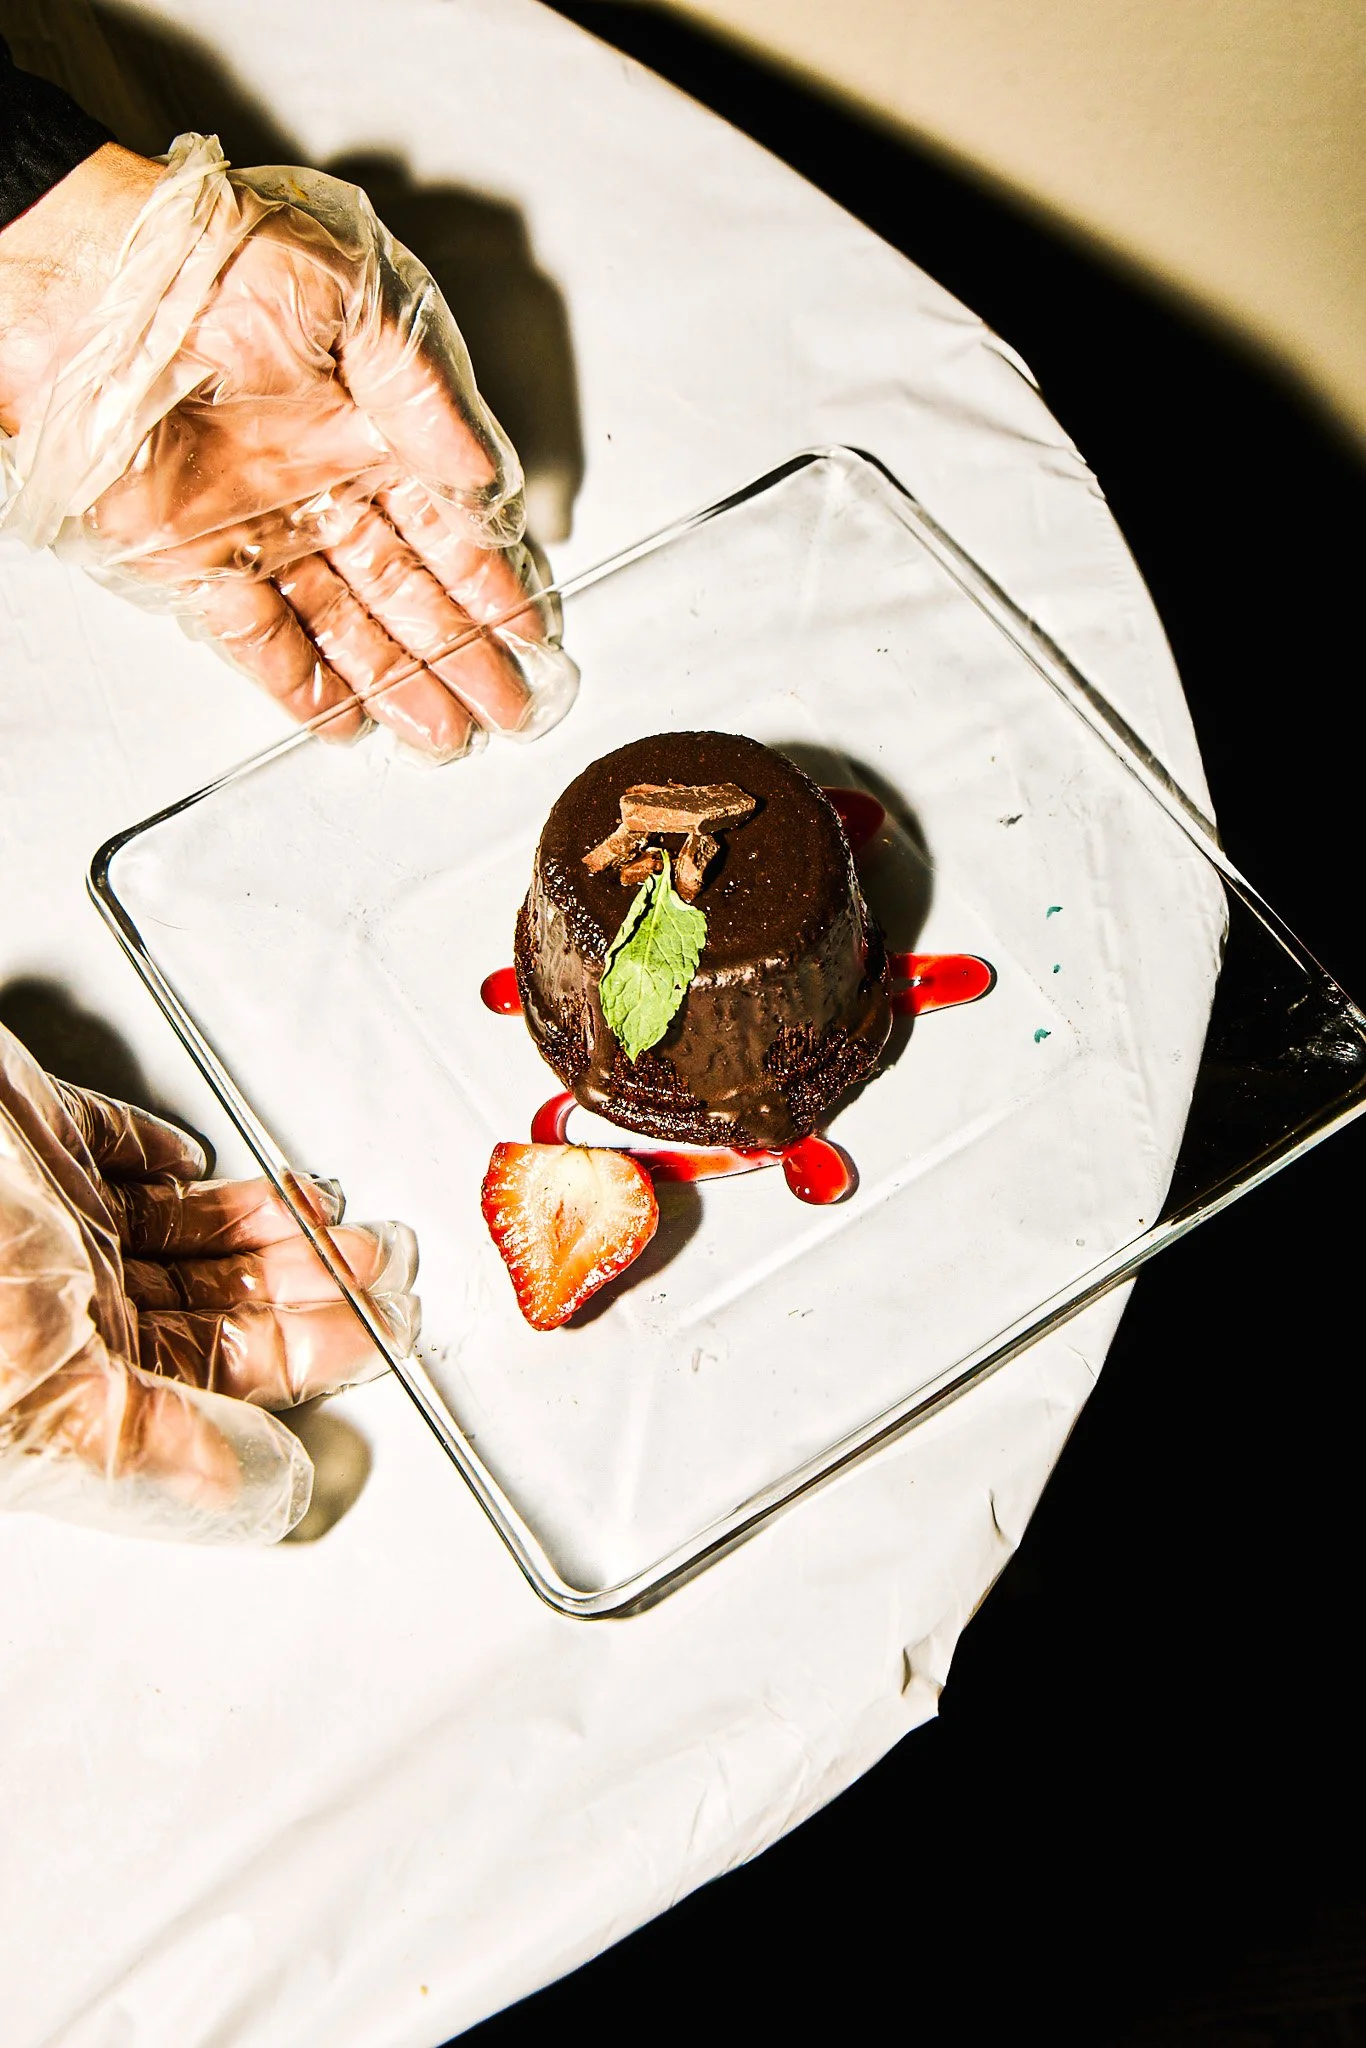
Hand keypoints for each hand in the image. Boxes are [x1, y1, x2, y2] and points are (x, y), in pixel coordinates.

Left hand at [0, 137, 575, 759]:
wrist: (92, 279)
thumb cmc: (212, 256)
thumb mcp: (348, 297)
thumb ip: (421, 392)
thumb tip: (482, 471)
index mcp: (362, 431)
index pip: (443, 528)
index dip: (489, 584)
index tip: (527, 634)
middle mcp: (317, 490)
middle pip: (403, 593)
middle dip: (457, 655)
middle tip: (502, 708)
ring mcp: (257, 531)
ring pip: (343, 626)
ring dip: (394, 682)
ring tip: (440, 733)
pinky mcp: (190, 560)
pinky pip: (255, 636)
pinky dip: (297, 681)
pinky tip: (345, 718)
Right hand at [0, 1021, 416, 1542]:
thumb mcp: (41, 1390)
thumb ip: (149, 1448)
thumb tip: (256, 1493)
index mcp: (56, 1381)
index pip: (211, 1386)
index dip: (309, 1364)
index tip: (389, 1337)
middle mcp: (52, 1306)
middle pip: (212, 1308)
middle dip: (310, 1289)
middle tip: (389, 1267)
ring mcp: (41, 1221)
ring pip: (184, 1235)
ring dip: (269, 1230)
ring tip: (342, 1223)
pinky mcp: (24, 1139)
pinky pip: (114, 1152)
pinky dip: (165, 1158)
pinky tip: (205, 1166)